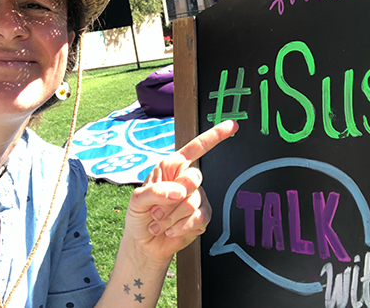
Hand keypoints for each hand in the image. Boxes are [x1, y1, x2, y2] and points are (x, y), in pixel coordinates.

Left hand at [122, 120, 237, 266]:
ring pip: (194, 202)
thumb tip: (180, 192)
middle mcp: (186, 179)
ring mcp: (197, 198)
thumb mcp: (137, 200)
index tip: (232, 126)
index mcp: (172, 166)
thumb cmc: (139, 216)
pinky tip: (171, 230)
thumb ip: (156, 191)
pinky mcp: (202, 216)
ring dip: (172, 217)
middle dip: (173, 197)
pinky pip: (199, 218)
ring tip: (160, 222)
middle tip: (157, 209)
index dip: (214, 136)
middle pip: (194, 178)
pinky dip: (181, 226)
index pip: (196, 147)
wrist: (144, 244)